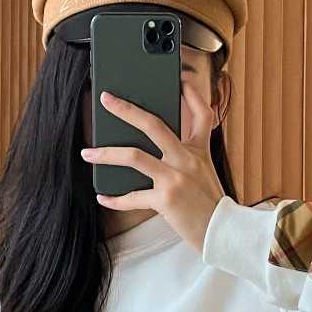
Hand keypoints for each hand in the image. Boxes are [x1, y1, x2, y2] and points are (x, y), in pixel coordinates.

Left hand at [79, 90, 225, 254]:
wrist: (224, 232)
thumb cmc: (210, 204)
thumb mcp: (205, 173)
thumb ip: (185, 158)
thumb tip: (154, 151)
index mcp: (198, 151)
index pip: (202, 114)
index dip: (192, 94)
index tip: (180, 79)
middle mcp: (186, 159)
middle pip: (153, 125)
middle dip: (126, 109)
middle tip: (106, 99)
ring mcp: (175, 178)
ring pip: (134, 156)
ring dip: (106, 153)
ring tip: (87, 153)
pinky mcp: (165, 199)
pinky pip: (132, 197)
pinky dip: (115, 198)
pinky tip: (103, 195)